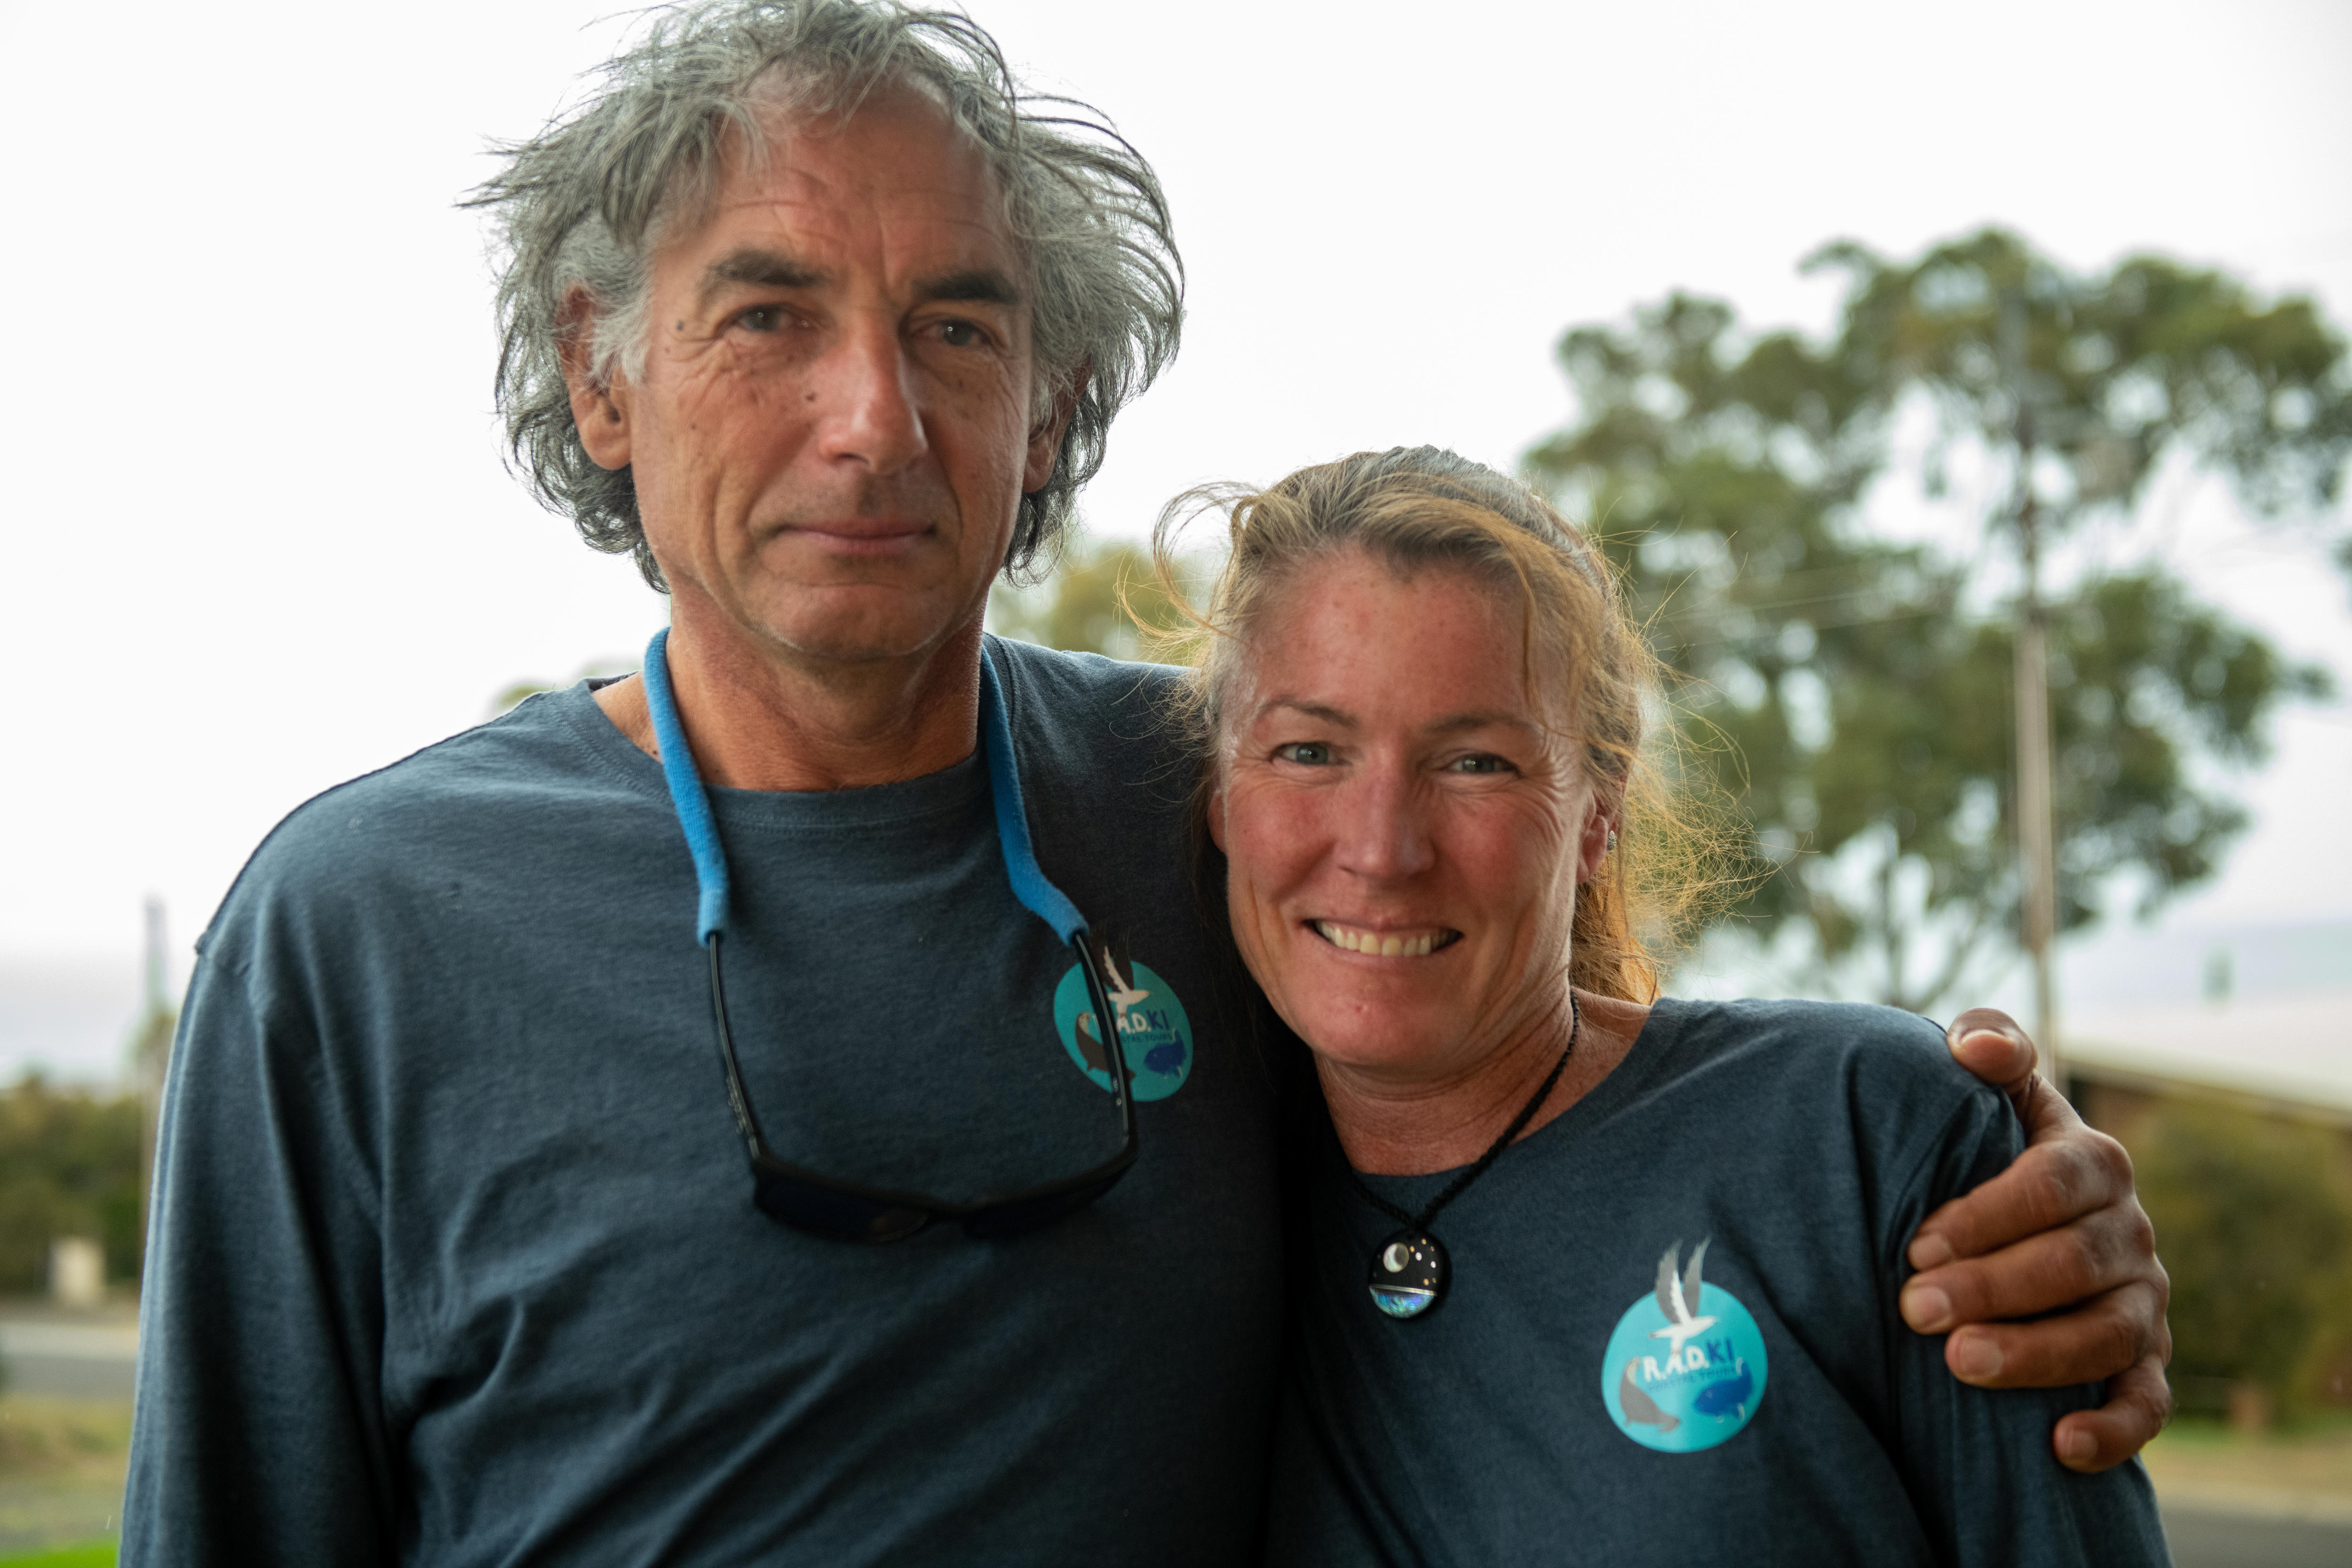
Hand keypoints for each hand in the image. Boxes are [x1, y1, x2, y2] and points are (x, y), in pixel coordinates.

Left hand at [1901, 1008, 2173, 1472]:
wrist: (2016, 1213)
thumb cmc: (1985, 1144)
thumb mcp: (1990, 1090)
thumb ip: (1988, 1046)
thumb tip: (1975, 1046)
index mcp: (2093, 1161)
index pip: (2050, 1184)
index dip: (1986, 1215)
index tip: (1917, 1243)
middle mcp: (2128, 1232)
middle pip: (2071, 1263)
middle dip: (1991, 1288)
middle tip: (1913, 1308)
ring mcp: (2143, 1301)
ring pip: (2106, 1335)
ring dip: (2035, 1355)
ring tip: (1960, 1364)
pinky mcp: (2144, 1362)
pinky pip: (2146, 1402)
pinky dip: (2111, 1427)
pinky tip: (2059, 1446)